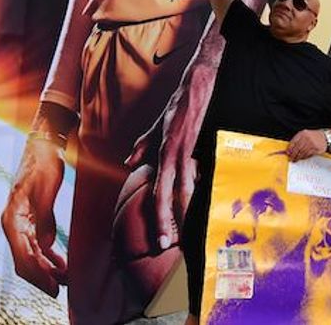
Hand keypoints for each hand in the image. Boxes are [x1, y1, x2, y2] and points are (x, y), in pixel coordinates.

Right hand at [0, 139, 66, 296]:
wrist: (43, 144)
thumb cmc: (43, 161)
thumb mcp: (46, 187)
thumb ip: (45, 218)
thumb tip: (46, 246)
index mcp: (12, 218)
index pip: (22, 256)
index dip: (38, 275)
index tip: (54, 287)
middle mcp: (12, 223)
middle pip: (25, 260)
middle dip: (43, 277)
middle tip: (63, 288)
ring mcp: (20, 223)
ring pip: (30, 255)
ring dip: (46, 268)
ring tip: (66, 278)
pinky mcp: (30, 220)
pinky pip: (36, 245)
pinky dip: (48, 257)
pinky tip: (60, 264)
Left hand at [124, 68, 211, 252]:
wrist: (197, 87)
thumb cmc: (178, 108)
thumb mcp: (156, 128)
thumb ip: (143, 147)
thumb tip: (129, 163)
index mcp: (161, 154)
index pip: (157, 192)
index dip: (157, 217)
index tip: (159, 238)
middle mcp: (173, 156)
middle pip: (169, 196)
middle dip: (168, 222)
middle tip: (166, 244)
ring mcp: (189, 152)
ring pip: (186, 189)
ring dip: (185, 213)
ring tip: (184, 235)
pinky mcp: (202, 146)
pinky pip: (199, 174)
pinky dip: (198, 191)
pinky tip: (200, 207)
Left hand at [285, 129, 327, 161]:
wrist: (325, 137)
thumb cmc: (314, 136)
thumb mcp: (305, 134)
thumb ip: (297, 140)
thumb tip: (290, 149)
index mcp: (302, 133)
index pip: (293, 142)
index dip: (290, 148)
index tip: (287, 153)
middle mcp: (306, 138)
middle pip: (297, 148)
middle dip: (293, 154)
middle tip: (290, 158)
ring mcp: (311, 143)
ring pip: (302, 152)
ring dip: (298, 157)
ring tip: (295, 160)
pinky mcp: (316, 149)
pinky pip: (308, 154)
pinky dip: (304, 157)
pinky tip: (302, 158)